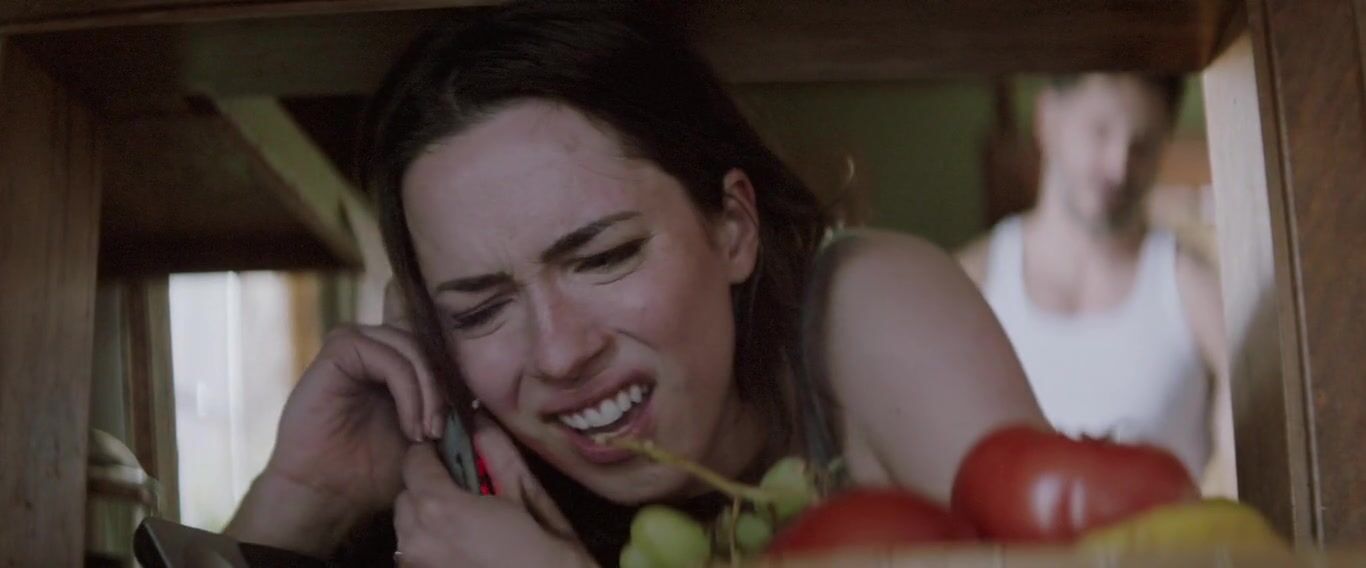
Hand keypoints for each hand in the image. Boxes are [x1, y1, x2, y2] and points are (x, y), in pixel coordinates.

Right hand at [229, 282, 445, 552]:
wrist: (327, 495)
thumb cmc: (374, 472)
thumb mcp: (426, 437)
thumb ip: (447, 409)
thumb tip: (482, 397)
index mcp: (395, 362)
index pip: (439, 345)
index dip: (456, 377)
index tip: (461, 424)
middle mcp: (376, 347)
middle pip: (429, 344)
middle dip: (444, 389)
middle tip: (442, 433)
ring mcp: (357, 345)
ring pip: (412, 346)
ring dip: (429, 391)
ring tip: (427, 434)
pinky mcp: (339, 350)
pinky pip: (386, 355)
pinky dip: (407, 390)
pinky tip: (410, 426)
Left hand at [393, 420, 590, 566]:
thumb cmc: (544, 546)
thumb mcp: (524, 494)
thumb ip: (495, 451)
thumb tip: (480, 416)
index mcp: (437, 507)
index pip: (414, 460)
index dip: (433, 453)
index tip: (452, 455)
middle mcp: (414, 538)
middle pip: (406, 497)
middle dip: (428, 489)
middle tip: (463, 495)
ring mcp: (414, 566)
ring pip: (407, 530)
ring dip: (426, 521)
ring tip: (465, 527)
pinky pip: (415, 556)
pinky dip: (431, 548)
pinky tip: (461, 552)